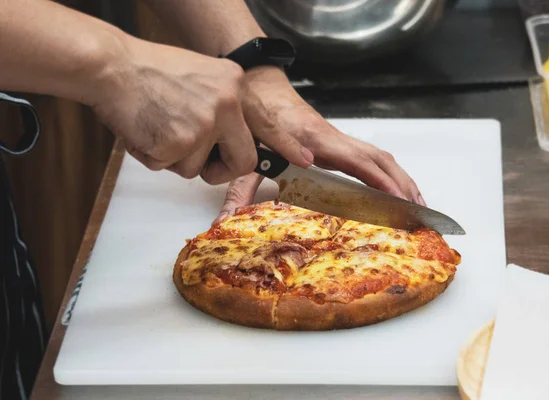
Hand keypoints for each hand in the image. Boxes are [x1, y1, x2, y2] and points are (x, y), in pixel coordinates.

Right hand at [91, 39, 312, 183]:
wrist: (110, 67)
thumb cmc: (148, 71)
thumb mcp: (200, 77)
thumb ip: (221, 105)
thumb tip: (230, 136)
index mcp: (233, 86)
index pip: (267, 123)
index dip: (286, 145)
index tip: (306, 159)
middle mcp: (226, 105)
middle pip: (241, 162)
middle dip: (220, 169)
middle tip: (199, 158)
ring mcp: (204, 126)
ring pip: (197, 168)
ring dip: (176, 157)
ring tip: (159, 126)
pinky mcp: (180, 144)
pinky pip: (170, 168)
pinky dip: (154, 156)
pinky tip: (145, 130)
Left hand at [214, 67, 424, 222]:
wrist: (259, 88)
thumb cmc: (257, 117)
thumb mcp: (246, 155)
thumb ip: (241, 188)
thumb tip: (232, 217)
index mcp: (315, 141)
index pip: (356, 161)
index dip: (379, 180)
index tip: (396, 198)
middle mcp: (333, 138)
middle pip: (378, 158)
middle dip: (401, 183)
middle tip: (417, 210)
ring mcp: (337, 139)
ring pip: (379, 156)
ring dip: (400, 178)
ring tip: (416, 203)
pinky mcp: (336, 142)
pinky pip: (370, 157)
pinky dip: (388, 172)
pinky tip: (394, 187)